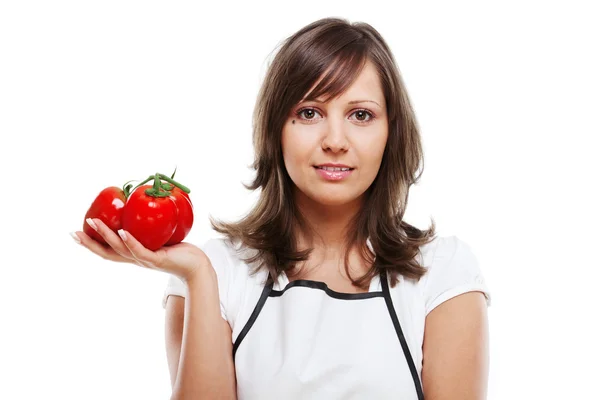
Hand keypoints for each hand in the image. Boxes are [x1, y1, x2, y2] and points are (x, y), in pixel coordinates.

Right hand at [71, 218, 209, 282]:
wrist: (197, 267)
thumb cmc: (180, 251)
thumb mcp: (160, 237)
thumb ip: (150, 227)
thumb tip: (145, 206)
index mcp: (133, 255)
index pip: (107, 250)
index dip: (91, 243)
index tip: (75, 233)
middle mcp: (135, 259)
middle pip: (107, 253)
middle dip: (90, 243)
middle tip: (74, 232)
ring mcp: (145, 261)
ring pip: (120, 249)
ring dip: (106, 235)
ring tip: (95, 222)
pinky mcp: (156, 260)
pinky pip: (140, 250)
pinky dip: (129, 241)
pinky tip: (122, 232)